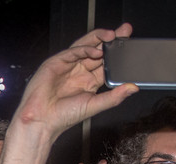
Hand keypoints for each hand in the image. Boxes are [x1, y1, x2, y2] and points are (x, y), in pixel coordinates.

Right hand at [12, 24, 137, 140]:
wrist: (42, 120)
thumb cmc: (64, 116)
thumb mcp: (95, 105)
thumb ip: (114, 97)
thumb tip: (133, 88)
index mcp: (89, 81)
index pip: (107, 63)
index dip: (118, 53)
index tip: (130, 45)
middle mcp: (79, 71)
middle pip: (98, 50)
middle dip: (111, 40)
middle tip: (125, 31)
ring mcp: (68, 65)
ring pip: (86, 46)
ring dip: (99, 39)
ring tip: (113, 35)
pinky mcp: (56, 62)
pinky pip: (72, 51)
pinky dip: (84, 49)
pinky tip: (96, 50)